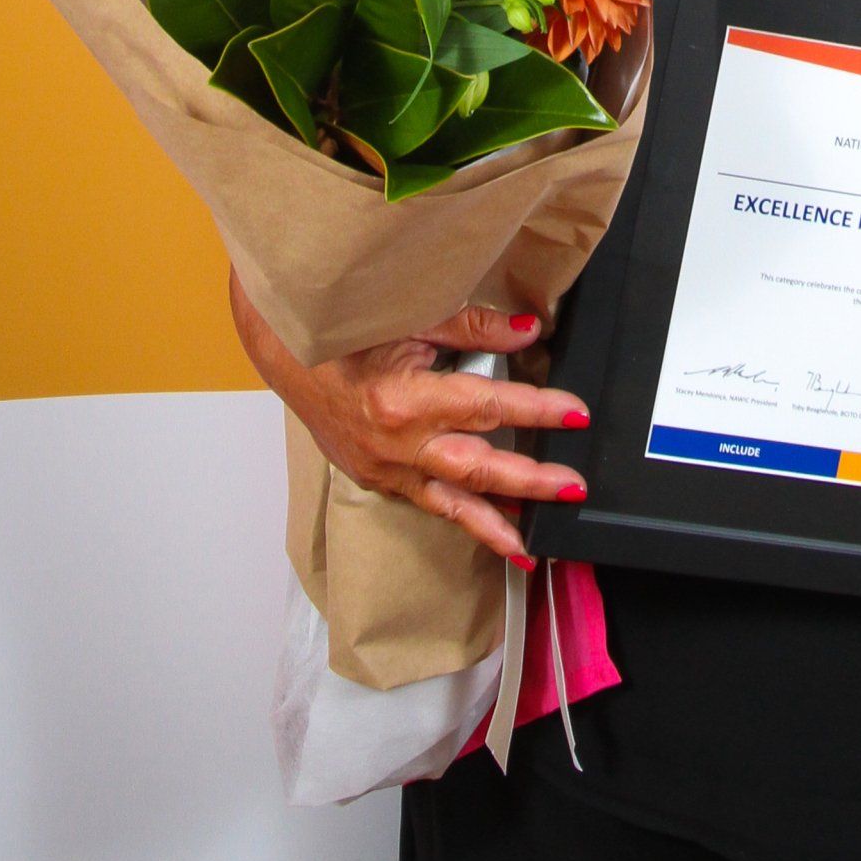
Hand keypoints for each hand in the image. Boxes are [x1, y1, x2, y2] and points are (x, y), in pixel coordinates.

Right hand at [229, 274, 588, 565]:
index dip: (538, 410)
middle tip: (573, 488)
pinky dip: (459, 518)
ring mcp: (384, 467)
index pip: (488, 406)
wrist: (285, 351)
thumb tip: (526, 332)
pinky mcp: (376, 478)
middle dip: (532, 481)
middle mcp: (396, 443)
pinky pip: (426, 503)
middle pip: (478, 468)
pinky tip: (488, 530)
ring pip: (451, 503)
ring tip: (534, 543)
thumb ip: (473, 328)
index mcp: (405, 399)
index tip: (576, 414)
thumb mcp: (412, 317)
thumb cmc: (346, 330)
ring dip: (496, 523)